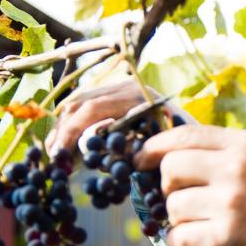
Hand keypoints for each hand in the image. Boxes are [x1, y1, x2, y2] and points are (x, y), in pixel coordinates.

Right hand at [45, 80, 190, 154]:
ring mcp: (118, 89)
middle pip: (80, 103)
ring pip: (77, 104)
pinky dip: (71, 126)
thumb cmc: (180, 148)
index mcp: (139, 97)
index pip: (94, 109)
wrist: (194, 135)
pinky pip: (83, 106)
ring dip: (63, 129)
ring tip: (55, 155)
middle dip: (62, 131)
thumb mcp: (161, 150)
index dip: (72, 132)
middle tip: (52, 158)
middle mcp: (126, 87)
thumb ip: (135, 151)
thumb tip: (102, 157)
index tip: (59, 155)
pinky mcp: (112, 96)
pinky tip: (64, 147)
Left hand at [134, 125, 245, 245]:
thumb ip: (230, 154)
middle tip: (185, 200)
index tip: (141, 159)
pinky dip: (185, 243)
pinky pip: (179, 237)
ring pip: (173, 206)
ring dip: (181, 219)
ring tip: (207, 225)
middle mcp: (237, 168)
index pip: (183, 135)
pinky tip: (206, 244)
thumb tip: (174, 152)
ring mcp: (231, 203)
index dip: (154, 148)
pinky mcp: (226, 237)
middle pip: (171, 169)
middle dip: (170, 187)